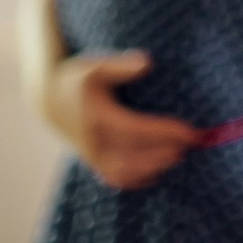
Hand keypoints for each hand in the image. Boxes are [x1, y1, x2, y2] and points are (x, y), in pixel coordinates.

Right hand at [43, 51, 199, 189]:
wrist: (49, 99)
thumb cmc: (76, 79)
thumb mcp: (94, 66)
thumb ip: (120, 65)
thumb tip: (148, 63)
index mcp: (97, 116)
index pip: (136, 129)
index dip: (164, 133)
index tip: (190, 131)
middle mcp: (93, 140)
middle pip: (133, 155)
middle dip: (165, 152)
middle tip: (193, 144)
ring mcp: (92, 154)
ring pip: (124, 171)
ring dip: (153, 167)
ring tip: (178, 156)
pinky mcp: (92, 160)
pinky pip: (114, 178)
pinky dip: (136, 179)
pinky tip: (156, 173)